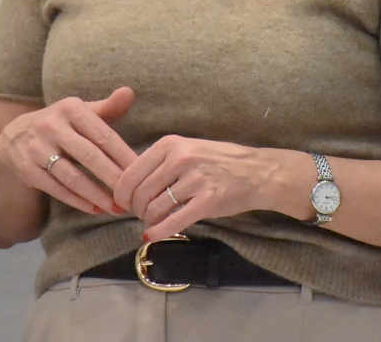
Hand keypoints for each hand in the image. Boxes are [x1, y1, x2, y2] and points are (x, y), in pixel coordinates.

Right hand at [0, 87, 137, 215]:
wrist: (13, 136)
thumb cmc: (60, 124)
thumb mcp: (79, 111)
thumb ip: (107, 107)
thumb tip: (129, 92)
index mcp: (70, 109)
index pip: (103, 134)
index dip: (124, 154)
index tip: (141, 171)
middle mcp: (51, 126)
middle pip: (89, 156)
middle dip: (113, 177)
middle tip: (133, 194)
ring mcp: (37, 149)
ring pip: (72, 177)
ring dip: (97, 195)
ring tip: (117, 208)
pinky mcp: (28, 170)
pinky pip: (57, 189)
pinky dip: (78, 201)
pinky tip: (95, 209)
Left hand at [113, 136, 302, 241]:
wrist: (257, 171)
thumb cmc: (220, 161)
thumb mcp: (188, 149)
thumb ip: (161, 163)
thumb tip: (129, 186)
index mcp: (171, 144)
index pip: (131, 173)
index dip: (122, 193)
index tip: (123, 203)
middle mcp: (181, 159)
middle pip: (141, 194)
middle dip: (137, 210)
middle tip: (142, 215)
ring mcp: (195, 179)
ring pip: (155, 208)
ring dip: (149, 220)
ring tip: (154, 222)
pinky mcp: (208, 201)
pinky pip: (174, 221)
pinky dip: (159, 232)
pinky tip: (152, 236)